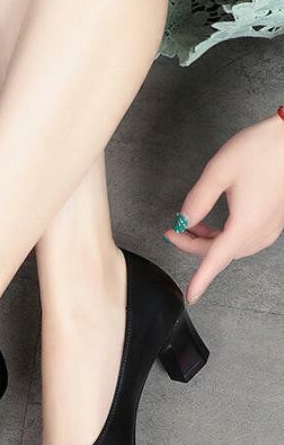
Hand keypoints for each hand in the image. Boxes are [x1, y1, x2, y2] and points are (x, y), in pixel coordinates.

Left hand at [164, 112, 283, 302]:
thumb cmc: (260, 148)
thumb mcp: (218, 171)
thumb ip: (197, 201)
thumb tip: (183, 222)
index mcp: (247, 223)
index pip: (217, 259)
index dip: (201, 278)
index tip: (190, 295)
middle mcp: (263, 229)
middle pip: (224, 253)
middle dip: (194, 247)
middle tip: (171, 232)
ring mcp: (273, 224)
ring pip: (236, 247)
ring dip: (210, 242)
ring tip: (189, 226)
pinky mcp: (277, 216)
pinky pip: (248, 237)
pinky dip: (226, 235)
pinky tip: (212, 223)